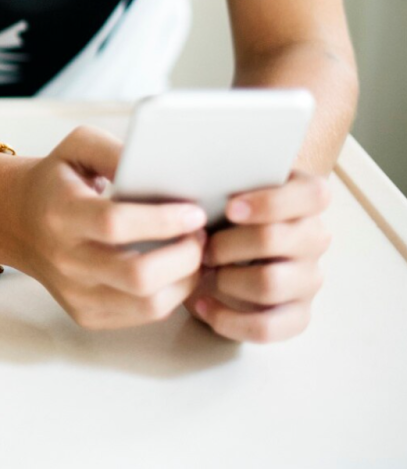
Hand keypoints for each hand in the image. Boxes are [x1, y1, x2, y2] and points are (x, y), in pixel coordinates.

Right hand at [0, 126, 209, 329]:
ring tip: (192, 254)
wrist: (14, 219)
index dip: (163, 221)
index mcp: (60, 214)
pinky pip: (142, 316)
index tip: (194, 212)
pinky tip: (175, 273)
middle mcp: (64, 259)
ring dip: (186, 280)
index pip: (116, 225)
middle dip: (185, 257)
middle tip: (199, 235)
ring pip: (148, 304)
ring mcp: (73, 292)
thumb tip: (163, 171)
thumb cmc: (55, 181)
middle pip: (138, 276)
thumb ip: (118, 151)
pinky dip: (171, 296)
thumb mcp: (78, 147)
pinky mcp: (85, 313)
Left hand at [186, 171, 332, 342]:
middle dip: (227, 244)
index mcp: (306, 200)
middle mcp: (315, 239)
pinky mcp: (297, 315)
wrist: (221, 254)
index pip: (313, 195)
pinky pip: (267, 327)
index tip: (230, 209)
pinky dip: (228, 319)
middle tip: (201, 248)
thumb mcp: (224, 191)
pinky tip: (202, 304)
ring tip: (204, 273)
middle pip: (275, 239)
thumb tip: (197, 194)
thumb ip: (224, 184)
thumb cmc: (221, 214)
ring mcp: (308, 279)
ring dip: (226, 279)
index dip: (270, 202)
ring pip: (269, 283)